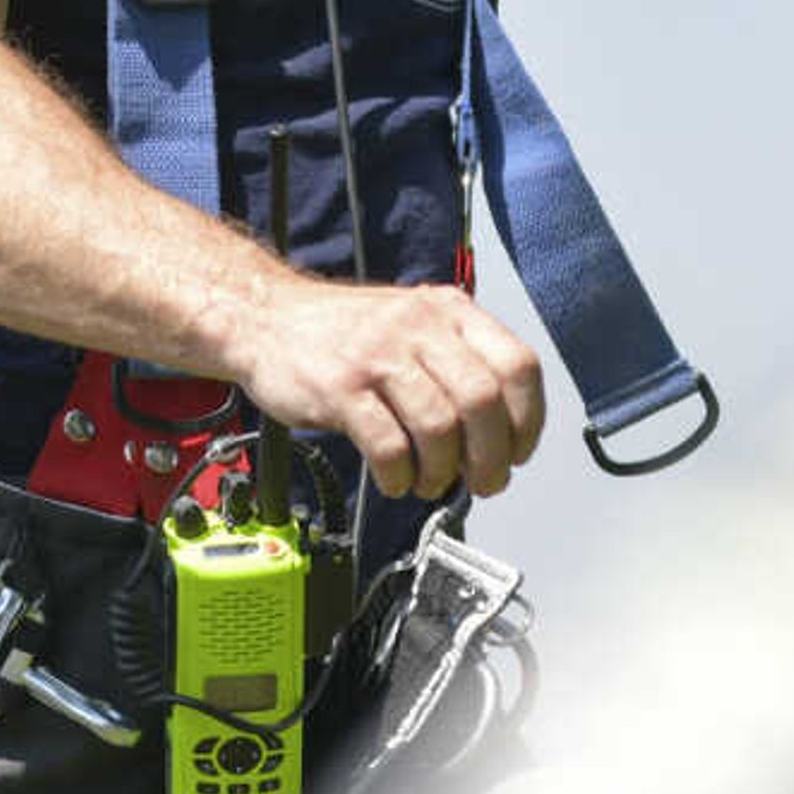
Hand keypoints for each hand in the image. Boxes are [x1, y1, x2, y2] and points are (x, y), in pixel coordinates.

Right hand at [230, 277, 546, 498]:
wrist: (265, 316)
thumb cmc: (346, 331)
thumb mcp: (415, 322)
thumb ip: (459, 362)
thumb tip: (502, 434)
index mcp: (450, 311)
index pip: (518, 365)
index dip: (528, 419)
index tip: (519, 450)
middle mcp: (419, 327)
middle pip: (483, 401)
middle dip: (491, 456)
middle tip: (485, 482)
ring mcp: (378, 356)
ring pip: (439, 427)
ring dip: (444, 471)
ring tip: (433, 482)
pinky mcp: (340, 388)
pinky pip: (388, 445)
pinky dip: (400, 475)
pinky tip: (396, 480)